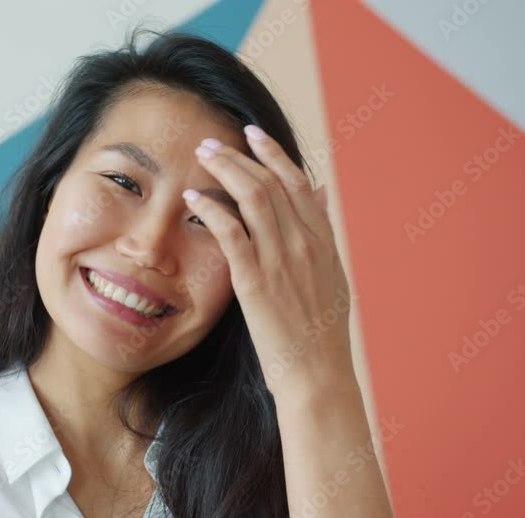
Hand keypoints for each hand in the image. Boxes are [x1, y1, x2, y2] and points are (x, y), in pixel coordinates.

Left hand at [184, 125, 356, 401]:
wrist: (317, 376)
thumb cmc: (321, 333)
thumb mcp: (332, 275)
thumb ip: (321, 233)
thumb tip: (321, 192)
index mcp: (324, 241)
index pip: (298, 182)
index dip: (274, 153)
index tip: (253, 134)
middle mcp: (304, 244)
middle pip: (270, 182)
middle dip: (239, 156)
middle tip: (211, 142)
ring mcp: (281, 261)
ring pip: (252, 198)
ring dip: (224, 170)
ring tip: (201, 156)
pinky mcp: (256, 282)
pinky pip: (231, 233)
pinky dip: (211, 209)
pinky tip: (192, 197)